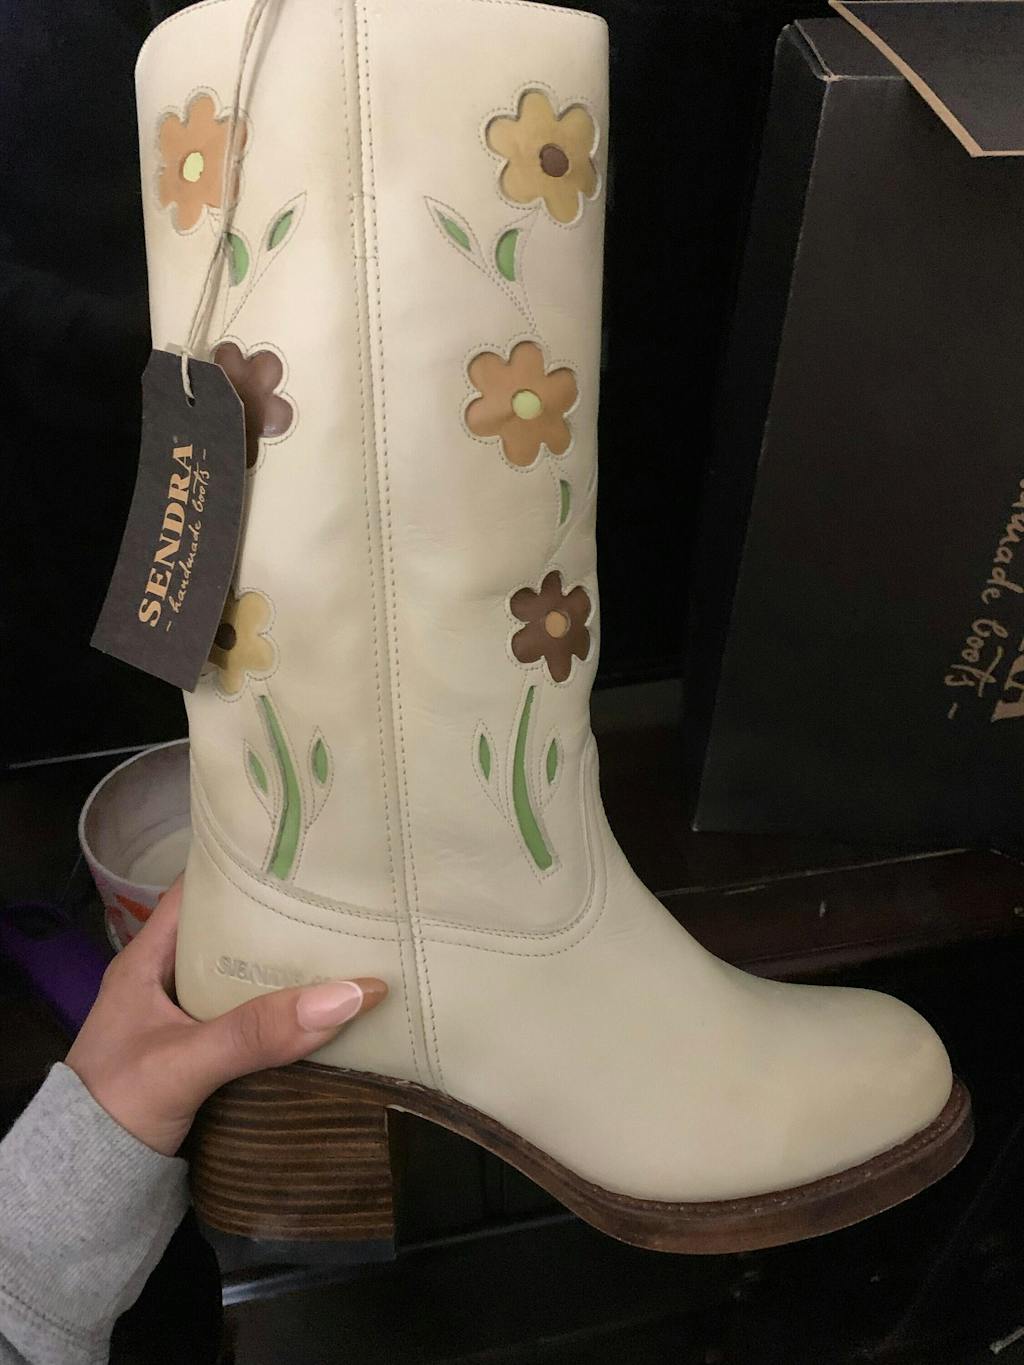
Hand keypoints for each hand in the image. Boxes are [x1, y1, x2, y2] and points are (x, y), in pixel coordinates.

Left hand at [66, 879, 385, 1155]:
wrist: (84, 1191)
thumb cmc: (115, 1108)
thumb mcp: (185, 1062)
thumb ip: (257, 1031)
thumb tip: (350, 994)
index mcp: (146, 961)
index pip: (196, 892)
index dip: (241, 869)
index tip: (299, 857)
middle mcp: (166, 983)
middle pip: (230, 936)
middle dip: (281, 922)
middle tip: (342, 905)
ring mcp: (184, 1024)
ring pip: (245, 982)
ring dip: (288, 974)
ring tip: (349, 951)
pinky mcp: (203, 1061)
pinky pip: (252, 1024)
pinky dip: (285, 1017)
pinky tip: (325, 1013)